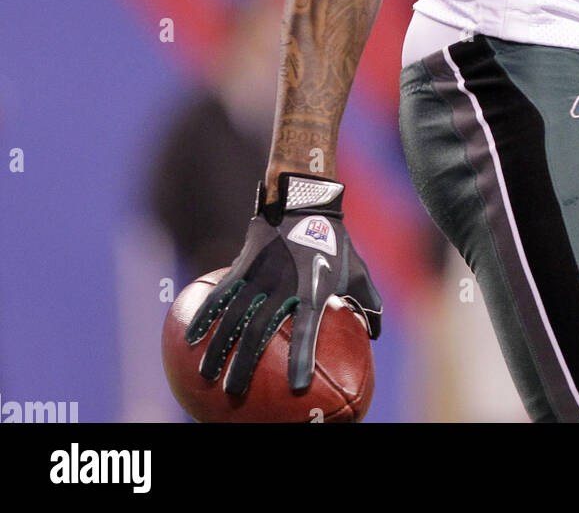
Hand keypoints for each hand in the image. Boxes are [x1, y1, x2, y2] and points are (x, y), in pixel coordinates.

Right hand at [185, 174, 381, 394]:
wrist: (307, 198)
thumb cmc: (335, 241)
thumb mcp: (358, 271)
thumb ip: (369, 303)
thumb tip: (375, 334)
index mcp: (313, 288)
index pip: (307, 328)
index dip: (302, 357)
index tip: (297, 386)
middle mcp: (284, 282)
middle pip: (260, 329)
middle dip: (245, 363)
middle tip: (234, 392)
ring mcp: (261, 271)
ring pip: (235, 314)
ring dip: (219, 346)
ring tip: (207, 374)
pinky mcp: (245, 262)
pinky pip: (222, 292)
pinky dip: (206, 314)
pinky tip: (191, 337)